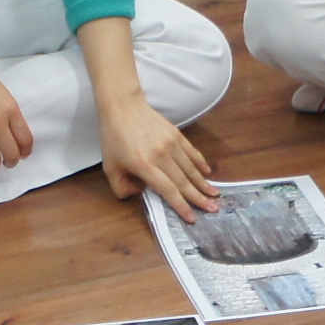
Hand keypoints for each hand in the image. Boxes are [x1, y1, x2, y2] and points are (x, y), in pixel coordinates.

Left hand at [98, 90, 215, 219]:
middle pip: (184, 182)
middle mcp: (160, 155)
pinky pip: (192, 152)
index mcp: (144, 165)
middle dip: (199, 198)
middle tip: (213, 210)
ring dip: (203, 184)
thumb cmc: (114, 138)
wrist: (123, 107)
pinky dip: (200, 164)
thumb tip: (140, 194)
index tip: (192, 218)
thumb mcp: (109, 167)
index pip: (167, 190)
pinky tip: (207, 173)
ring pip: (190, 168)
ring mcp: (170, 143)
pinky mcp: (176, 134)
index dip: (181, 206)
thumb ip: (121, 187)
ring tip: (214, 195)